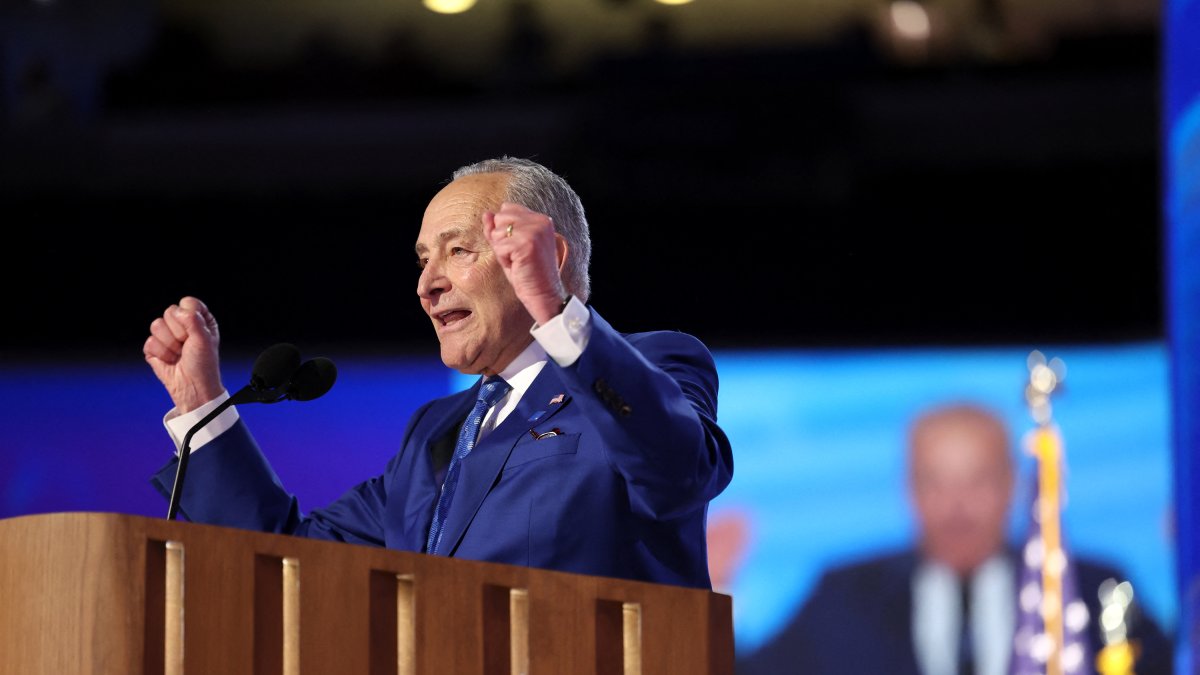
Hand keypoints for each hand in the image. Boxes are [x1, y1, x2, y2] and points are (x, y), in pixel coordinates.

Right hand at [143, 296, 223, 412]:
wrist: (192, 387)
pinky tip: (170, 361)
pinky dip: (161, 355)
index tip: (197, 333)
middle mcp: (182, 324)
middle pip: (169, 312)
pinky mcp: (154, 348)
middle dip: (179, 333)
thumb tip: (177, 311)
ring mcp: (166, 335)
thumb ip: (193, 320)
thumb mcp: (204, 339)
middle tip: (187, 346)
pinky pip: (149, 342)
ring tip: (179, 354)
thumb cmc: (203, 364)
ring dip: (170, 345)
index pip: (187, 302)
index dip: (189, 317)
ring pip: (156, 325)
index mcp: (198, 318)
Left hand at [484, 202, 567, 324]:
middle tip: (517, 255)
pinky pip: (499, 246)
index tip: (518, 247)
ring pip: (497, 232)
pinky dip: (503, 259)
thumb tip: (486, 213)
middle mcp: (540, 221)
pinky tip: (517, 265)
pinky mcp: (527, 243)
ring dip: (502, 250)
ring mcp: (535, 231)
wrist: (543, 294)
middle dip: (501, 238)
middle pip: (500, 218)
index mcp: (541, 219)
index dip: (504, 230)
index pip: (507, 209)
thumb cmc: (527, 273)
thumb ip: (498, 229)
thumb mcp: (510, 247)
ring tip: (517, 261)